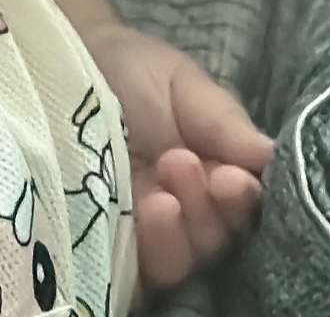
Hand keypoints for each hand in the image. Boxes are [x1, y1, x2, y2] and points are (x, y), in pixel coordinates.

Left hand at [83, 22, 270, 292]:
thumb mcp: (181, 83)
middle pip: (219, 238)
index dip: (244, 200)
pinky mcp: (109, 246)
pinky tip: (146, 212)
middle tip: (184, 164)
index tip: (232, 177)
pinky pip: (139, 268)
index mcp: (215, 173)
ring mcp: (148, 231)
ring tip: (162, 193)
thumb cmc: (127, 70)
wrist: (59, 62)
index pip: (245, 206)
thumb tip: (270, 156)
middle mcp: (188, 209)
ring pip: (185, 258)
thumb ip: (223, 120)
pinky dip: (150, 247)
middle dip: (210, 210)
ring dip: (181, 230)